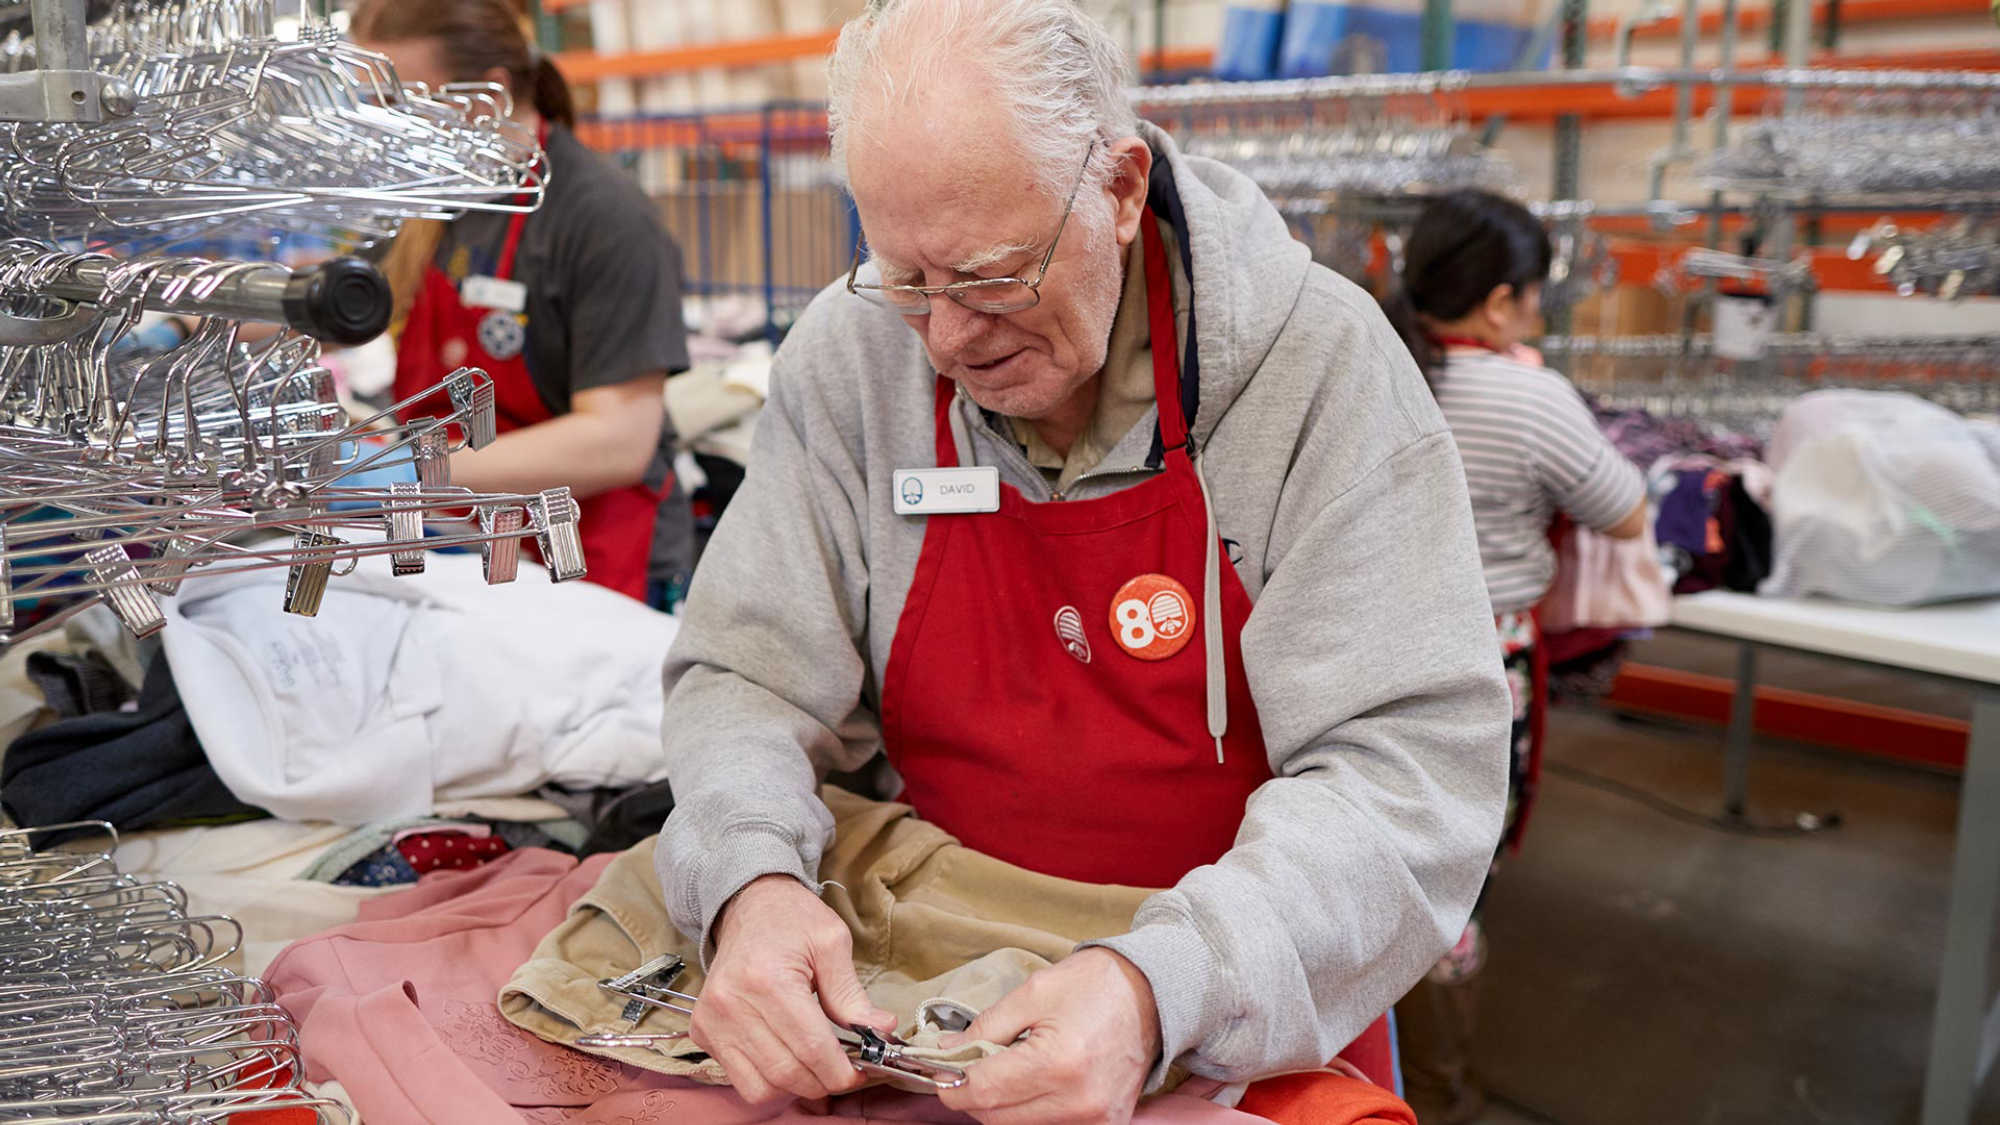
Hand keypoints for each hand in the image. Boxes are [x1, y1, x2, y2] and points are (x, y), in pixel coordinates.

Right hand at [693, 874, 897, 1102]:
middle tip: (844, 1071)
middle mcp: (733, 1004)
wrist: (748, 904)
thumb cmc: (792, 919)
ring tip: (815, 1065)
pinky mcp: (703, 1031)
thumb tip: (882, 1029)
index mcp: (768, 980)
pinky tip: (785, 1059)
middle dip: (823, 1082)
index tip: (860, 1072)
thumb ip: (853, 993)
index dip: (841, 1072)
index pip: (811, 1048)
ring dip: (796, 1086)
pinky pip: (740, 1080)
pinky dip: (768, 1082)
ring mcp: (713, 1021)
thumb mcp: (831, 942)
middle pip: (787, 1073)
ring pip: (762, 1087)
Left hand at [937, 948, 1161, 1124]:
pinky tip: (1034, 1080)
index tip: (940, 1069)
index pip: (983, 1092)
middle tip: (972, 1063)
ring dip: (1002, 1103)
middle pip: (995, 1117)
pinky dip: (1030, 1109)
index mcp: (1058, 1063)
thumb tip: (946, 1054)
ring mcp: (1095, 1119)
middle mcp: (1078, 1101)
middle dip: (974, 1092)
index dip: (950, 1084)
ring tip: (1010, 1066)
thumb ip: (985, 1028)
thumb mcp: (1034, 992)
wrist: (1154, 994)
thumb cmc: (1095, 985)